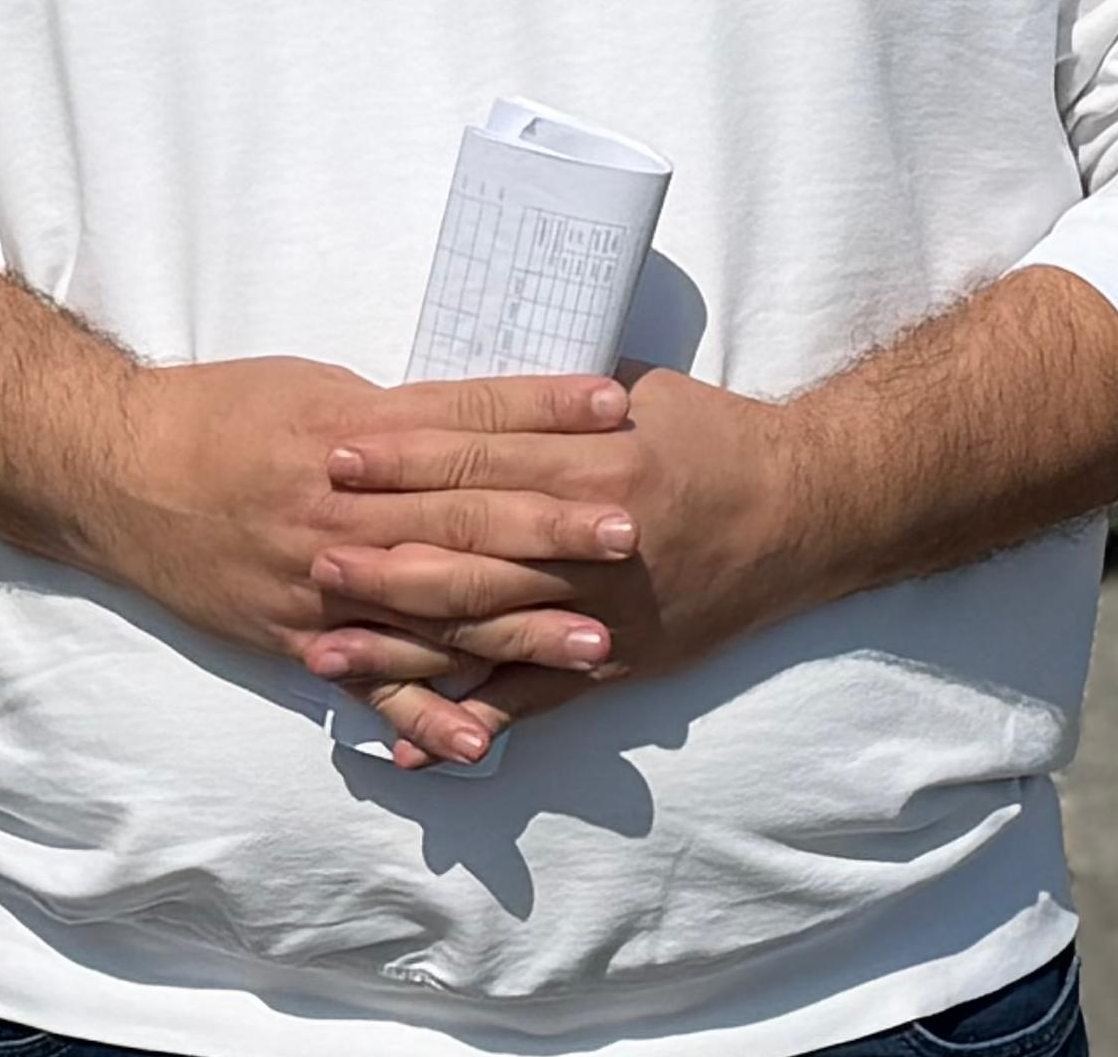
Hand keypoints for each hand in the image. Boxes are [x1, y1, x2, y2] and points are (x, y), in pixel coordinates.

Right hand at [64, 360, 641, 729]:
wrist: (111, 470)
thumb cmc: (219, 415)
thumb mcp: (312, 387)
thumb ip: (397, 412)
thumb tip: (483, 416)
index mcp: (351, 434)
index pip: (465, 420)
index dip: (542, 411)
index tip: (617, 406)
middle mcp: (341, 510)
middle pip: (463, 517)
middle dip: (552, 527)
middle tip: (634, 529)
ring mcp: (321, 582)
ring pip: (432, 609)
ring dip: (518, 630)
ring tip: (597, 640)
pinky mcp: (297, 637)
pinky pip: (369, 684)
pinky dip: (423, 715)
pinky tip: (481, 742)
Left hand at [298, 369, 842, 766]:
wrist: (808, 510)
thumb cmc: (716, 436)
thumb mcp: (639, 387)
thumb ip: (553, 393)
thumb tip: (469, 377)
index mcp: (595, 458)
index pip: (481, 456)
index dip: (406, 456)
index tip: (339, 452)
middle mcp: (594, 537)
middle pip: (471, 546)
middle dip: (384, 553)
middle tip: (309, 555)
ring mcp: (602, 609)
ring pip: (486, 630)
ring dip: (400, 647)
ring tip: (322, 654)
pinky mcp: (615, 661)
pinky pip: (531, 701)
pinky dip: (469, 722)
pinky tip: (407, 741)